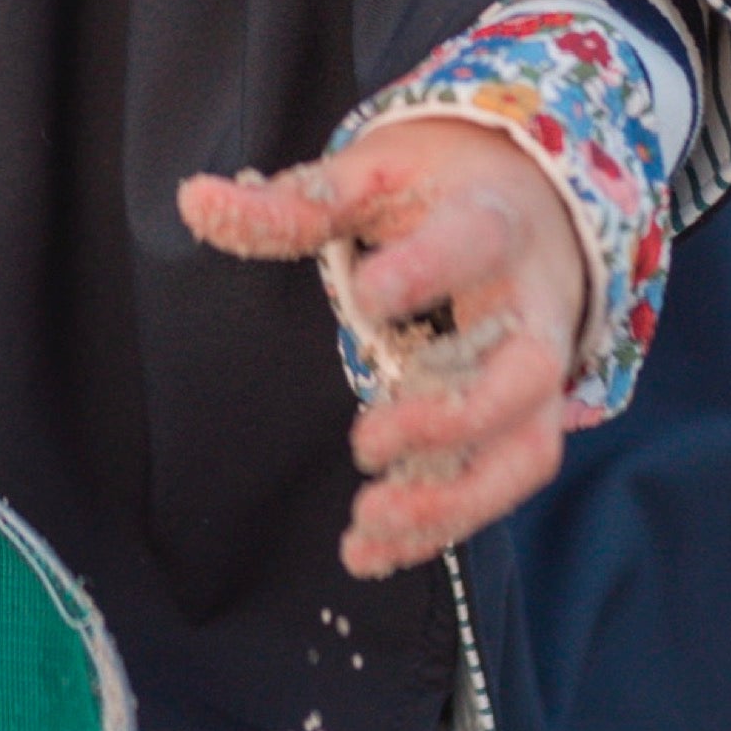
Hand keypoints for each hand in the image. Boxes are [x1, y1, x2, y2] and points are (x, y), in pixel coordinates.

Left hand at [178, 115, 590, 580]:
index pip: (472, 242)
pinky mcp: (526, 419)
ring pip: (526, 450)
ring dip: (453, 500)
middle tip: (364, 443)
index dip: (427, 271)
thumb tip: (194, 202)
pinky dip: (443, 524)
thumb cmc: (437, 188)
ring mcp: (536, 371)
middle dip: (452, 420)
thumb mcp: (370, 177)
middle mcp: (530, 306)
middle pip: (523, 374)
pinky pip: (503, 483)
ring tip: (367, 528)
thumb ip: (293, 204)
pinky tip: (374, 552)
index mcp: (490, 223)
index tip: (369, 299)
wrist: (529, 204)